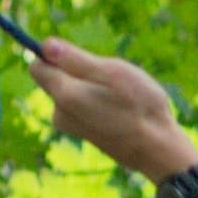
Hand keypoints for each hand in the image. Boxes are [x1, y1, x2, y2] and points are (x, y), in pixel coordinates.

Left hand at [26, 39, 197, 178]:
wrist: (159, 152)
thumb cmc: (141, 107)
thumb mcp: (113, 72)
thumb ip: (75, 59)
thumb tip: (45, 45)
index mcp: (63, 94)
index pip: (37, 66)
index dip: (55, 56)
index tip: (83, 59)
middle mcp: (60, 113)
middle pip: (55, 80)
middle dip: (77, 74)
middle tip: (110, 81)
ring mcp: (72, 127)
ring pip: (71, 95)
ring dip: (91, 90)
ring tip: (120, 99)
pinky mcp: (85, 136)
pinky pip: (83, 110)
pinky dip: (97, 106)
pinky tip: (120, 113)